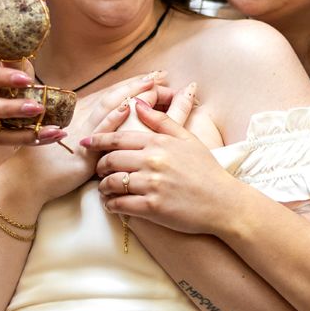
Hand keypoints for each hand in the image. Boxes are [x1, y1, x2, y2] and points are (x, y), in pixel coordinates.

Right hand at [0, 75, 175, 204]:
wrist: (25, 181)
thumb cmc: (47, 164)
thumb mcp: (73, 144)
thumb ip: (92, 132)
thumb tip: (113, 123)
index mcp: (80, 117)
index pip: (110, 96)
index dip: (131, 84)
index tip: (152, 75)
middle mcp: (81, 120)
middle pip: (113, 97)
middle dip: (137, 84)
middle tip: (160, 74)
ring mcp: (81, 135)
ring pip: (109, 109)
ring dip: (131, 95)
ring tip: (151, 84)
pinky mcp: (80, 153)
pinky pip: (99, 133)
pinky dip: (113, 119)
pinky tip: (128, 108)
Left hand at [82, 93, 241, 234]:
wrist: (223, 203)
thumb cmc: (206, 170)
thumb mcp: (188, 139)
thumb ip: (161, 121)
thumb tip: (137, 103)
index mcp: (159, 142)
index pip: (119, 138)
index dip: (98, 140)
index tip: (86, 143)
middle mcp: (152, 161)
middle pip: (110, 160)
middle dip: (99, 166)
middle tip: (98, 171)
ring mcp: (151, 184)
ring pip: (111, 183)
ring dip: (102, 187)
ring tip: (104, 190)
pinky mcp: (152, 207)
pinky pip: (120, 204)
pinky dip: (111, 205)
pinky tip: (112, 205)